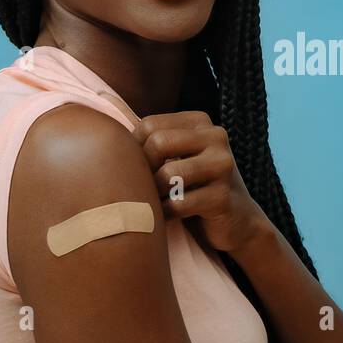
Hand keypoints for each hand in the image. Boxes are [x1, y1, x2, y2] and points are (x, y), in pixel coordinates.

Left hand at [131, 111, 269, 254]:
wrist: (237, 220)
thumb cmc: (195, 187)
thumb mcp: (178, 156)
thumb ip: (152, 142)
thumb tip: (106, 136)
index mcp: (201, 122)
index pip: (149, 125)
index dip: (134, 150)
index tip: (139, 170)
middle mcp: (216, 137)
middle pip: (158, 143)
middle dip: (144, 170)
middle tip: (145, 188)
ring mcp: (224, 166)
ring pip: (168, 175)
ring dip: (154, 194)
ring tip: (156, 202)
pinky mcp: (224, 197)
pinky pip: (178, 204)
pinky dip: (165, 214)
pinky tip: (168, 216)